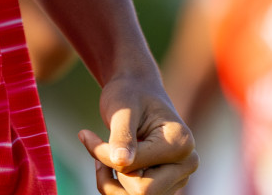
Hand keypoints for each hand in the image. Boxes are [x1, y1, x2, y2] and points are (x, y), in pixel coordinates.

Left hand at [78, 73, 196, 193]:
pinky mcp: (166, 182)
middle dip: (112, 175)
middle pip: (143, 193)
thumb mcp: (122, 109)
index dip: (105, 157)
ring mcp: (178, 176)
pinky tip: (107, 164)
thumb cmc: (128, 93)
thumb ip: (122, 135)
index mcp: (180, 145)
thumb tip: (121, 162)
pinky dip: (117, 186)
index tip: (85, 134)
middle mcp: (186, 164)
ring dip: (112, 184)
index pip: (138, 173)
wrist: (136, 88)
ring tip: (98, 158)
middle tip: (94, 147)